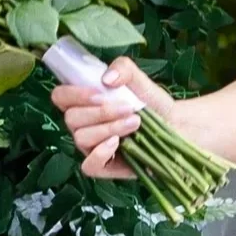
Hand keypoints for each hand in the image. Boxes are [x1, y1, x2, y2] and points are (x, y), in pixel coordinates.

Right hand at [50, 55, 180, 181]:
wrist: (175, 125)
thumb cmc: (151, 102)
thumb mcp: (139, 79)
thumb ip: (123, 68)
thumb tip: (107, 78)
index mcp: (84, 103)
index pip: (61, 97)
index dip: (74, 94)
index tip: (100, 92)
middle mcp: (83, 125)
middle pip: (71, 118)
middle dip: (101, 112)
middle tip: (127, 108)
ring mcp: (91, 147)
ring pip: (81, 139)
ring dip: (108, 128)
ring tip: (135, 122)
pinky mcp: (104, 167)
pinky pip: (89, 166)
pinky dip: (100, 154)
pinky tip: (117, 143)